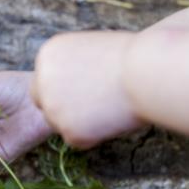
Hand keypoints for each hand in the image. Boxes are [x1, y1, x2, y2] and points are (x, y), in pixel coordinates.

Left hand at [31, 31, 142, 149]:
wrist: (146, 70)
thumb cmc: (132, 55)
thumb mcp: (93, 49)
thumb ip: (75, 66)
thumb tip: (75, 84)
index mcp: (48, 54)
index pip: (44, 79)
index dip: (64, 88)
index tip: (85, 89)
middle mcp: (43, 80)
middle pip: (43, 102)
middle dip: (63, 108)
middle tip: (93, 106)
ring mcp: (53, 107)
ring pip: (60, 124)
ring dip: (81, 121)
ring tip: (111, 107)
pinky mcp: (69, 131)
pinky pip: (78, 140)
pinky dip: (94, 135)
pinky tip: (113, 118)